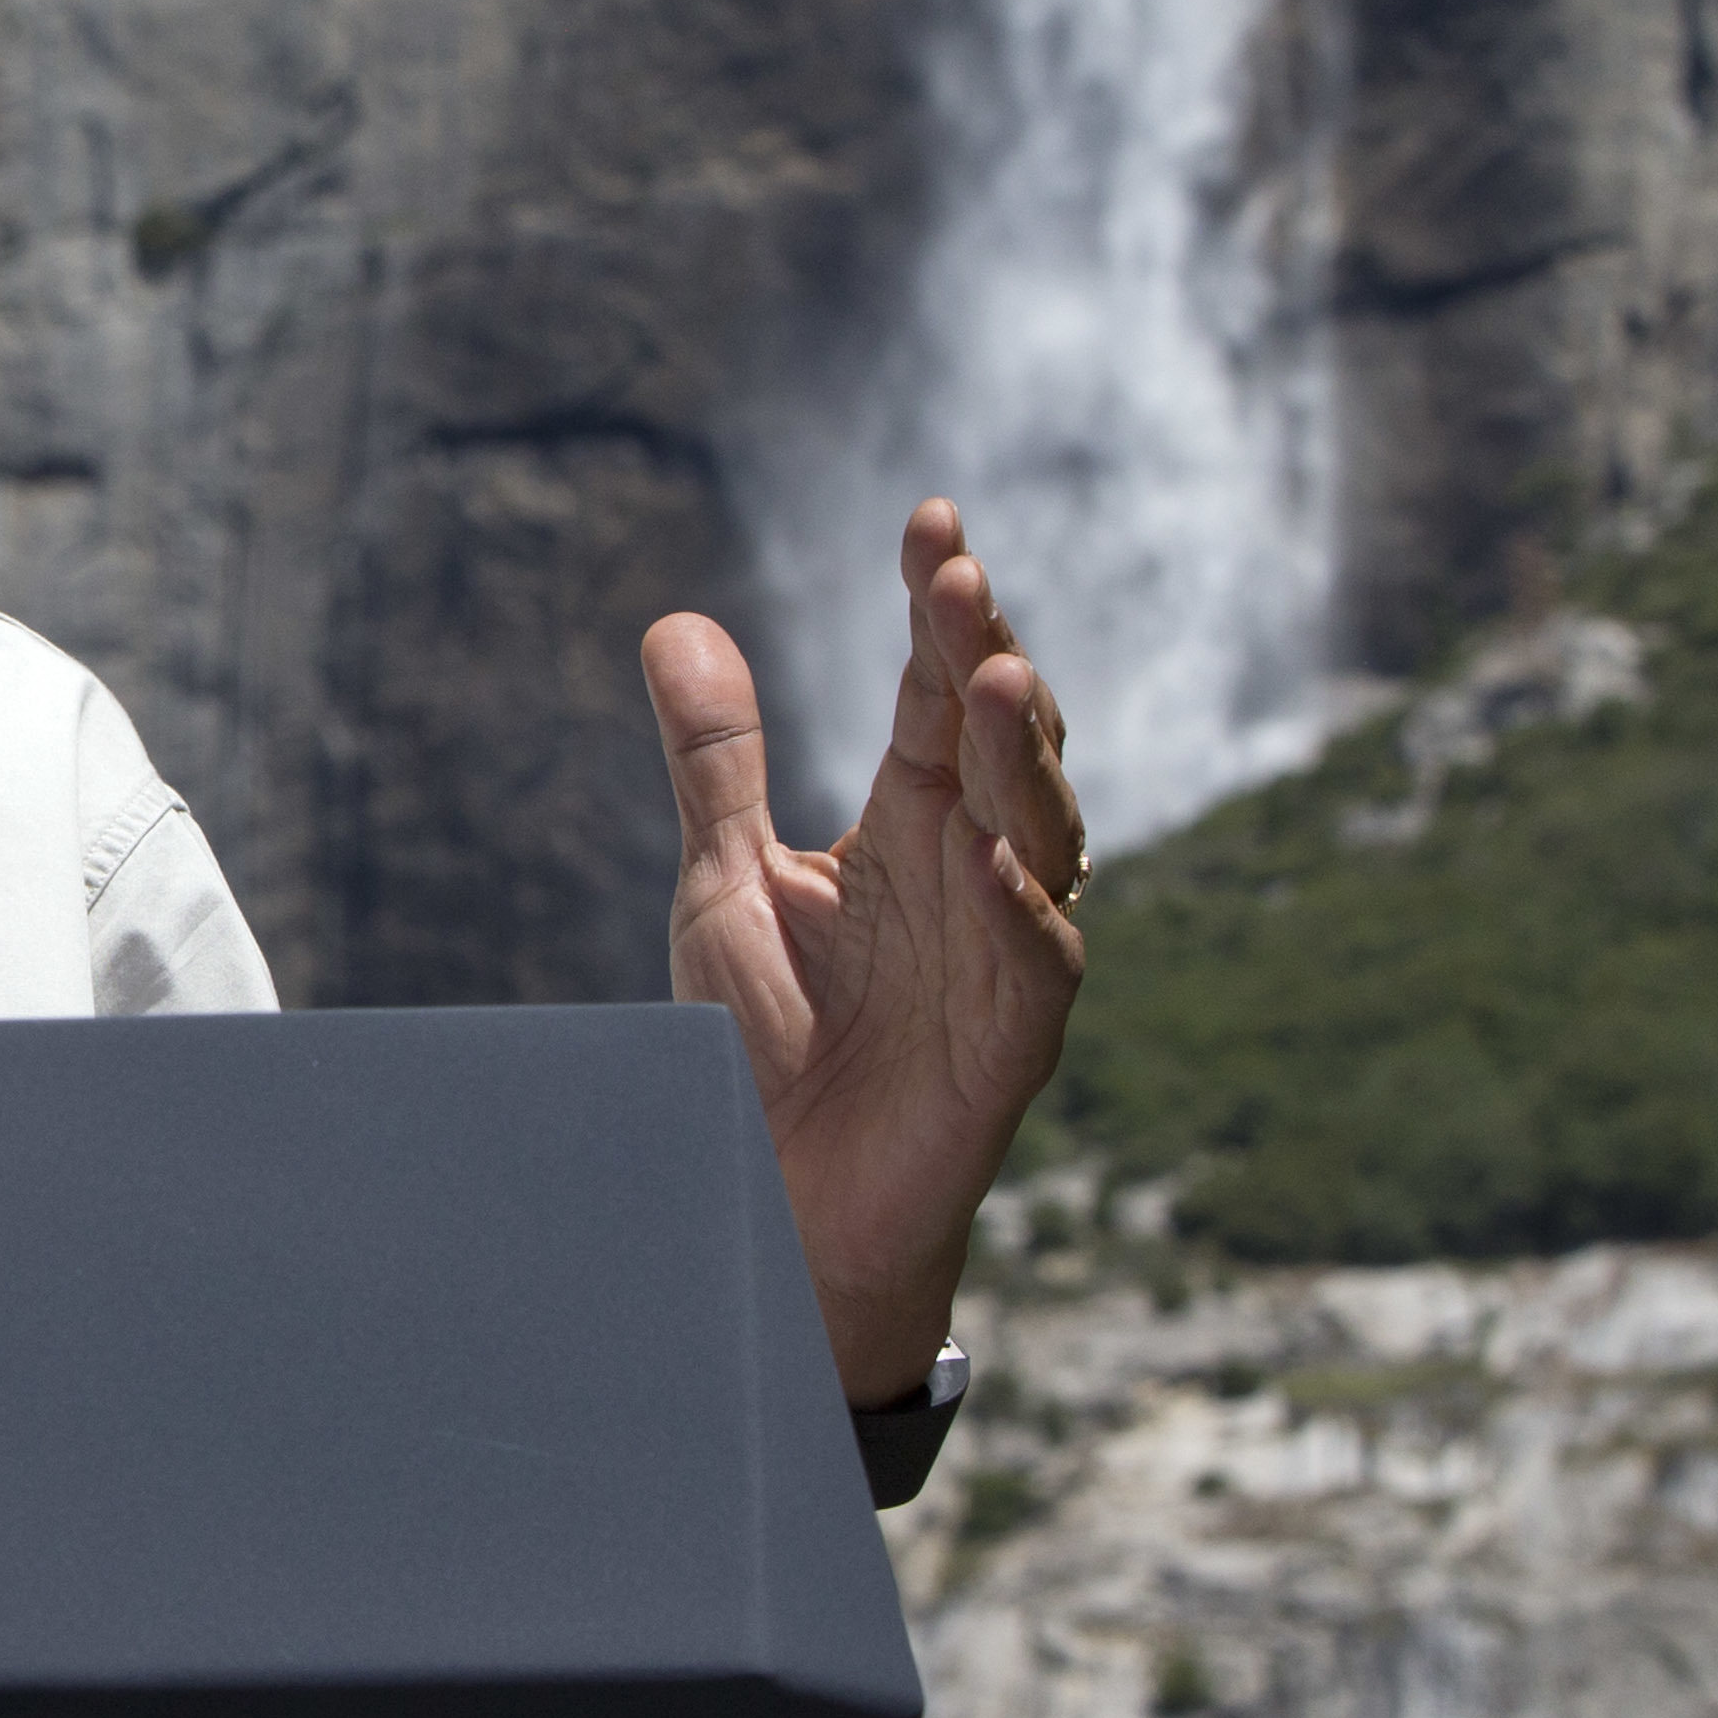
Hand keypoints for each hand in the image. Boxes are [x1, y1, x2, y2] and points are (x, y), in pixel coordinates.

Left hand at [642, 500, 1087, 1404]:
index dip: (939, 609)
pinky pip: (1036, 964)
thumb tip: (677, 620)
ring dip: (1021, 758)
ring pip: (1041, 834)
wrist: (777, 1198)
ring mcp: (1004, 950)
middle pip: (1000, 741)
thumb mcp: (726, 881)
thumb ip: (718, 761)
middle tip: (956, 577)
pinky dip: (1020, 912)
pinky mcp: (1013, 1041)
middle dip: (984, 656)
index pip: (935, 694)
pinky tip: (989, 861)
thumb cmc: (766, 1043)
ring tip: (994, 678)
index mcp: (912, 820)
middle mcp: (973, 868)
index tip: (932, 519)